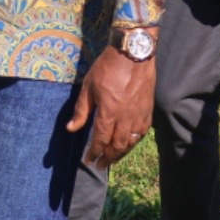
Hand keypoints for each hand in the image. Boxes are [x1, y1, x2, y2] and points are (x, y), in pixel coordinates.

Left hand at [67, 45, 155, 169]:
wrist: (133, 53)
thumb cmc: (107, 68)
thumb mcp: (88, 87)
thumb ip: (81, 111)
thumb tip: (71, 129)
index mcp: (109, 113)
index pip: (101, 140)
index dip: (94, 152)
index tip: (89, 160)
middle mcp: (125, 118)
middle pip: (117, 146)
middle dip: (108, 157)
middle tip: (101, 165)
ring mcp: (139, 115)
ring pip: (131, 142)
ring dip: (121, 153)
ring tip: (113, 158)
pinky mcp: (148, 110)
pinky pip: (142, 133)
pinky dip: (134, 142)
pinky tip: (129, 144)